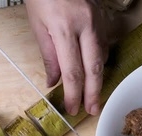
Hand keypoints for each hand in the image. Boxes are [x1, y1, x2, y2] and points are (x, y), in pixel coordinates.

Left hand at [26, 0, 107, 115]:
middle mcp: (86, 26)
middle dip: (93, 93)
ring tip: (92, 95)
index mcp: (65, 28)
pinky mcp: (103, 18)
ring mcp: (98, 21)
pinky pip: (104, 45)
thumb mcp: (38, 24)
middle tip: (91, 110)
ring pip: (102, 57)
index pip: (72, 71)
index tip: (72, 108)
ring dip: (98, 79)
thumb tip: (54, 81)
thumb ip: (48, 55)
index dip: (74, 94)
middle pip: (94, 69)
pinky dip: (98, 60)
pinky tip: (93, 71)